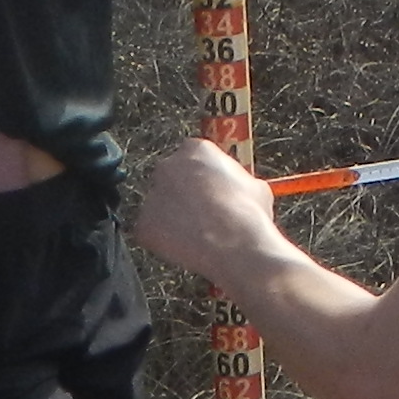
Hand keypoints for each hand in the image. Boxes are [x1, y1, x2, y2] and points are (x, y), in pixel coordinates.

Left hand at [132, 137, 284, 288]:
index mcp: (195, 150)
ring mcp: (151, 195)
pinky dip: (165, 242)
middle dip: (183, 195)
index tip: (210, 190)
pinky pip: (152, 232)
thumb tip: (239, 189)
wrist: (235, 243)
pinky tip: (186, 249)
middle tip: (201, 215)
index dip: (202, 177)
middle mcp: (167, 166)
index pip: (192, 157)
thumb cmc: (249, 213)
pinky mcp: (143, 223)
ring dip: (173, 219)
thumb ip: (238, 181)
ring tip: (199, 236)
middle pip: (171, 179)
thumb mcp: (255, 186)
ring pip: (160, 208)